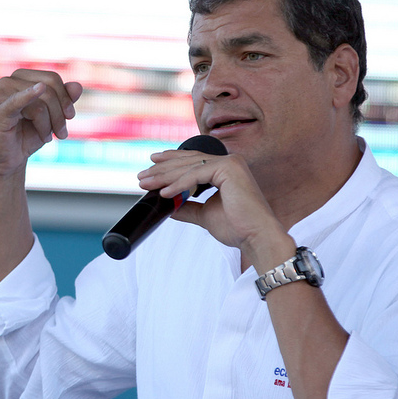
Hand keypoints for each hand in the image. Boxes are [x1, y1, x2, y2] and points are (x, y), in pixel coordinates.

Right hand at [0, 69, 81, 180]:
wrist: (8, 160)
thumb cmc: (28, 135)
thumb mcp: (51, 116)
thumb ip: (64, 100)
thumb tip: (77, 86)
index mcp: (21, 77)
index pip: (52, 78)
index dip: (66, 98)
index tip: (70, 117)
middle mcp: (9, 81)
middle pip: (48, 90)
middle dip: (59, 114)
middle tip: (61, 134)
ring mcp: (0, 95)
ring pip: (40, 104)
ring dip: (48, 126)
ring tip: (47, 138)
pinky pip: (17, 102)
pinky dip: (28, 96)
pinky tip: (39, 89)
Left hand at [137, 149, 292, 261]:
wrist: (255, 238)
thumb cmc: (237, 228)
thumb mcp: (205, 214)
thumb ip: (188, 207)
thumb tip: (168, 205)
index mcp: (225, 169)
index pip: (192, 160)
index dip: (170, 162)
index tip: (150, 166)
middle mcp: (229, 161)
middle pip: (187, 161)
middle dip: (162, 169)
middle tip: (141, 176)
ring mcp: (230, 162)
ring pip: (189, 166)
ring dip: (165, 176)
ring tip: (146, 184)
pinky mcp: (229, 169)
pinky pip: (196, 175)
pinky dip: (179, 184)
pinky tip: (164, 192)